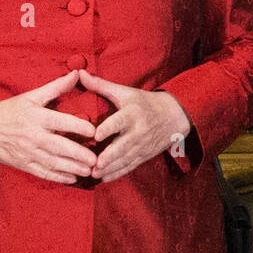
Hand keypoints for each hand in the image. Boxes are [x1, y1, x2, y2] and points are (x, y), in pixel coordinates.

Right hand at [0, 70, 98, 183]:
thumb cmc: (9, 110)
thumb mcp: (31, 95)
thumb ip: (56, 86)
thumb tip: (78, 73)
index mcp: (36, 116)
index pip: (60, 122)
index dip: (78, 127)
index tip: (94, 132)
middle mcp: (32, 136)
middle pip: (59, 146)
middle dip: (78, 154)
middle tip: (95, 159)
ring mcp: (27, 153)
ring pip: (53, 162)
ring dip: (72, 168)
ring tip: (89, 171)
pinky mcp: (23, 165)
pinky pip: (42, 173)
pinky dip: (57, 177)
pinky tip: (72, 179)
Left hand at [77, 68, 191, 182]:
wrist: (173, 115)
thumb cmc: (143, 102)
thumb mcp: (125, 92)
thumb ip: (100, 85)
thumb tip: (79, 73)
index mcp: (133, 112)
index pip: (120, 121)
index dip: (109, 128)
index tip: (96, 135)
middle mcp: (139, 130)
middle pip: (124, 145)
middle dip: (110, 156)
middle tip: (95, 164)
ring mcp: (142, 144)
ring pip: (126, 158)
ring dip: (111, 168)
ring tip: (95, 174)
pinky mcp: (144, 155)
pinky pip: (130, 166)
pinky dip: (118, 173)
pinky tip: (104, 178)